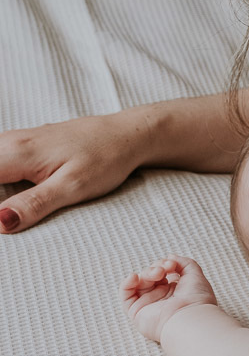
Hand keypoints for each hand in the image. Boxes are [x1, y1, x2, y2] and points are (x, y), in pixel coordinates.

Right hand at [0, 113, 149, 232]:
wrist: (128, 135)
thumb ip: (33, 204)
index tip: (2, 221)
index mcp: (15, 153)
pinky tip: (12, 195)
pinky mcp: (26, 145)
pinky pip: (0, 161)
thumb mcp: (73, 187)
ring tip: (12, 210)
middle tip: (8, 218)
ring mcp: (17, 141)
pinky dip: (1, 179)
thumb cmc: (106, 158)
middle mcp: (10, 142)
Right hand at [120, 255, 217, 341]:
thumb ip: (183, 262)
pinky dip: (127, 284)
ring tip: (158, 273)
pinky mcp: (137, 312)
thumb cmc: (196, 299)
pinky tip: (134, 277)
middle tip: (165, 269)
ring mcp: (148, 304)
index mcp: (175, 290)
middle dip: (157, 267)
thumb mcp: (194, 274)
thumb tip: (170, 257)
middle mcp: (161, 297)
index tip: (172, 263)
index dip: (165, 264)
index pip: (163, 271)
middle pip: (151, 275)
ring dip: (147, 273)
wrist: (190, 318)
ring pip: (140, 282)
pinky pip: (126, 296)